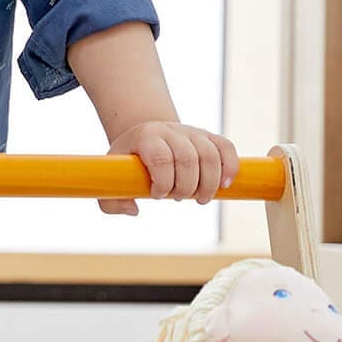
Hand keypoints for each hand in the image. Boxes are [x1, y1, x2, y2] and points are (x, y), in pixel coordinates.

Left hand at [100, 122, 238, 216]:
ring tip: (201, 199)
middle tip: (179, 198)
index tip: (157, 195)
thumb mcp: (110, 178)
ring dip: (209, 183)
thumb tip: (134, 210)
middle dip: (186, 187)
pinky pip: (226, 148)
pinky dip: (230, 167)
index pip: (161, 157)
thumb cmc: (129, 162)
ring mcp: (192, 132)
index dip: (163, 182)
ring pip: (210, 155)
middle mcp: (171, 131)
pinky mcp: (209, 137)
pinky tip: (224, 185)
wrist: (147, 136)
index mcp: (146, 137)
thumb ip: (112, 202)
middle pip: (188, 159)